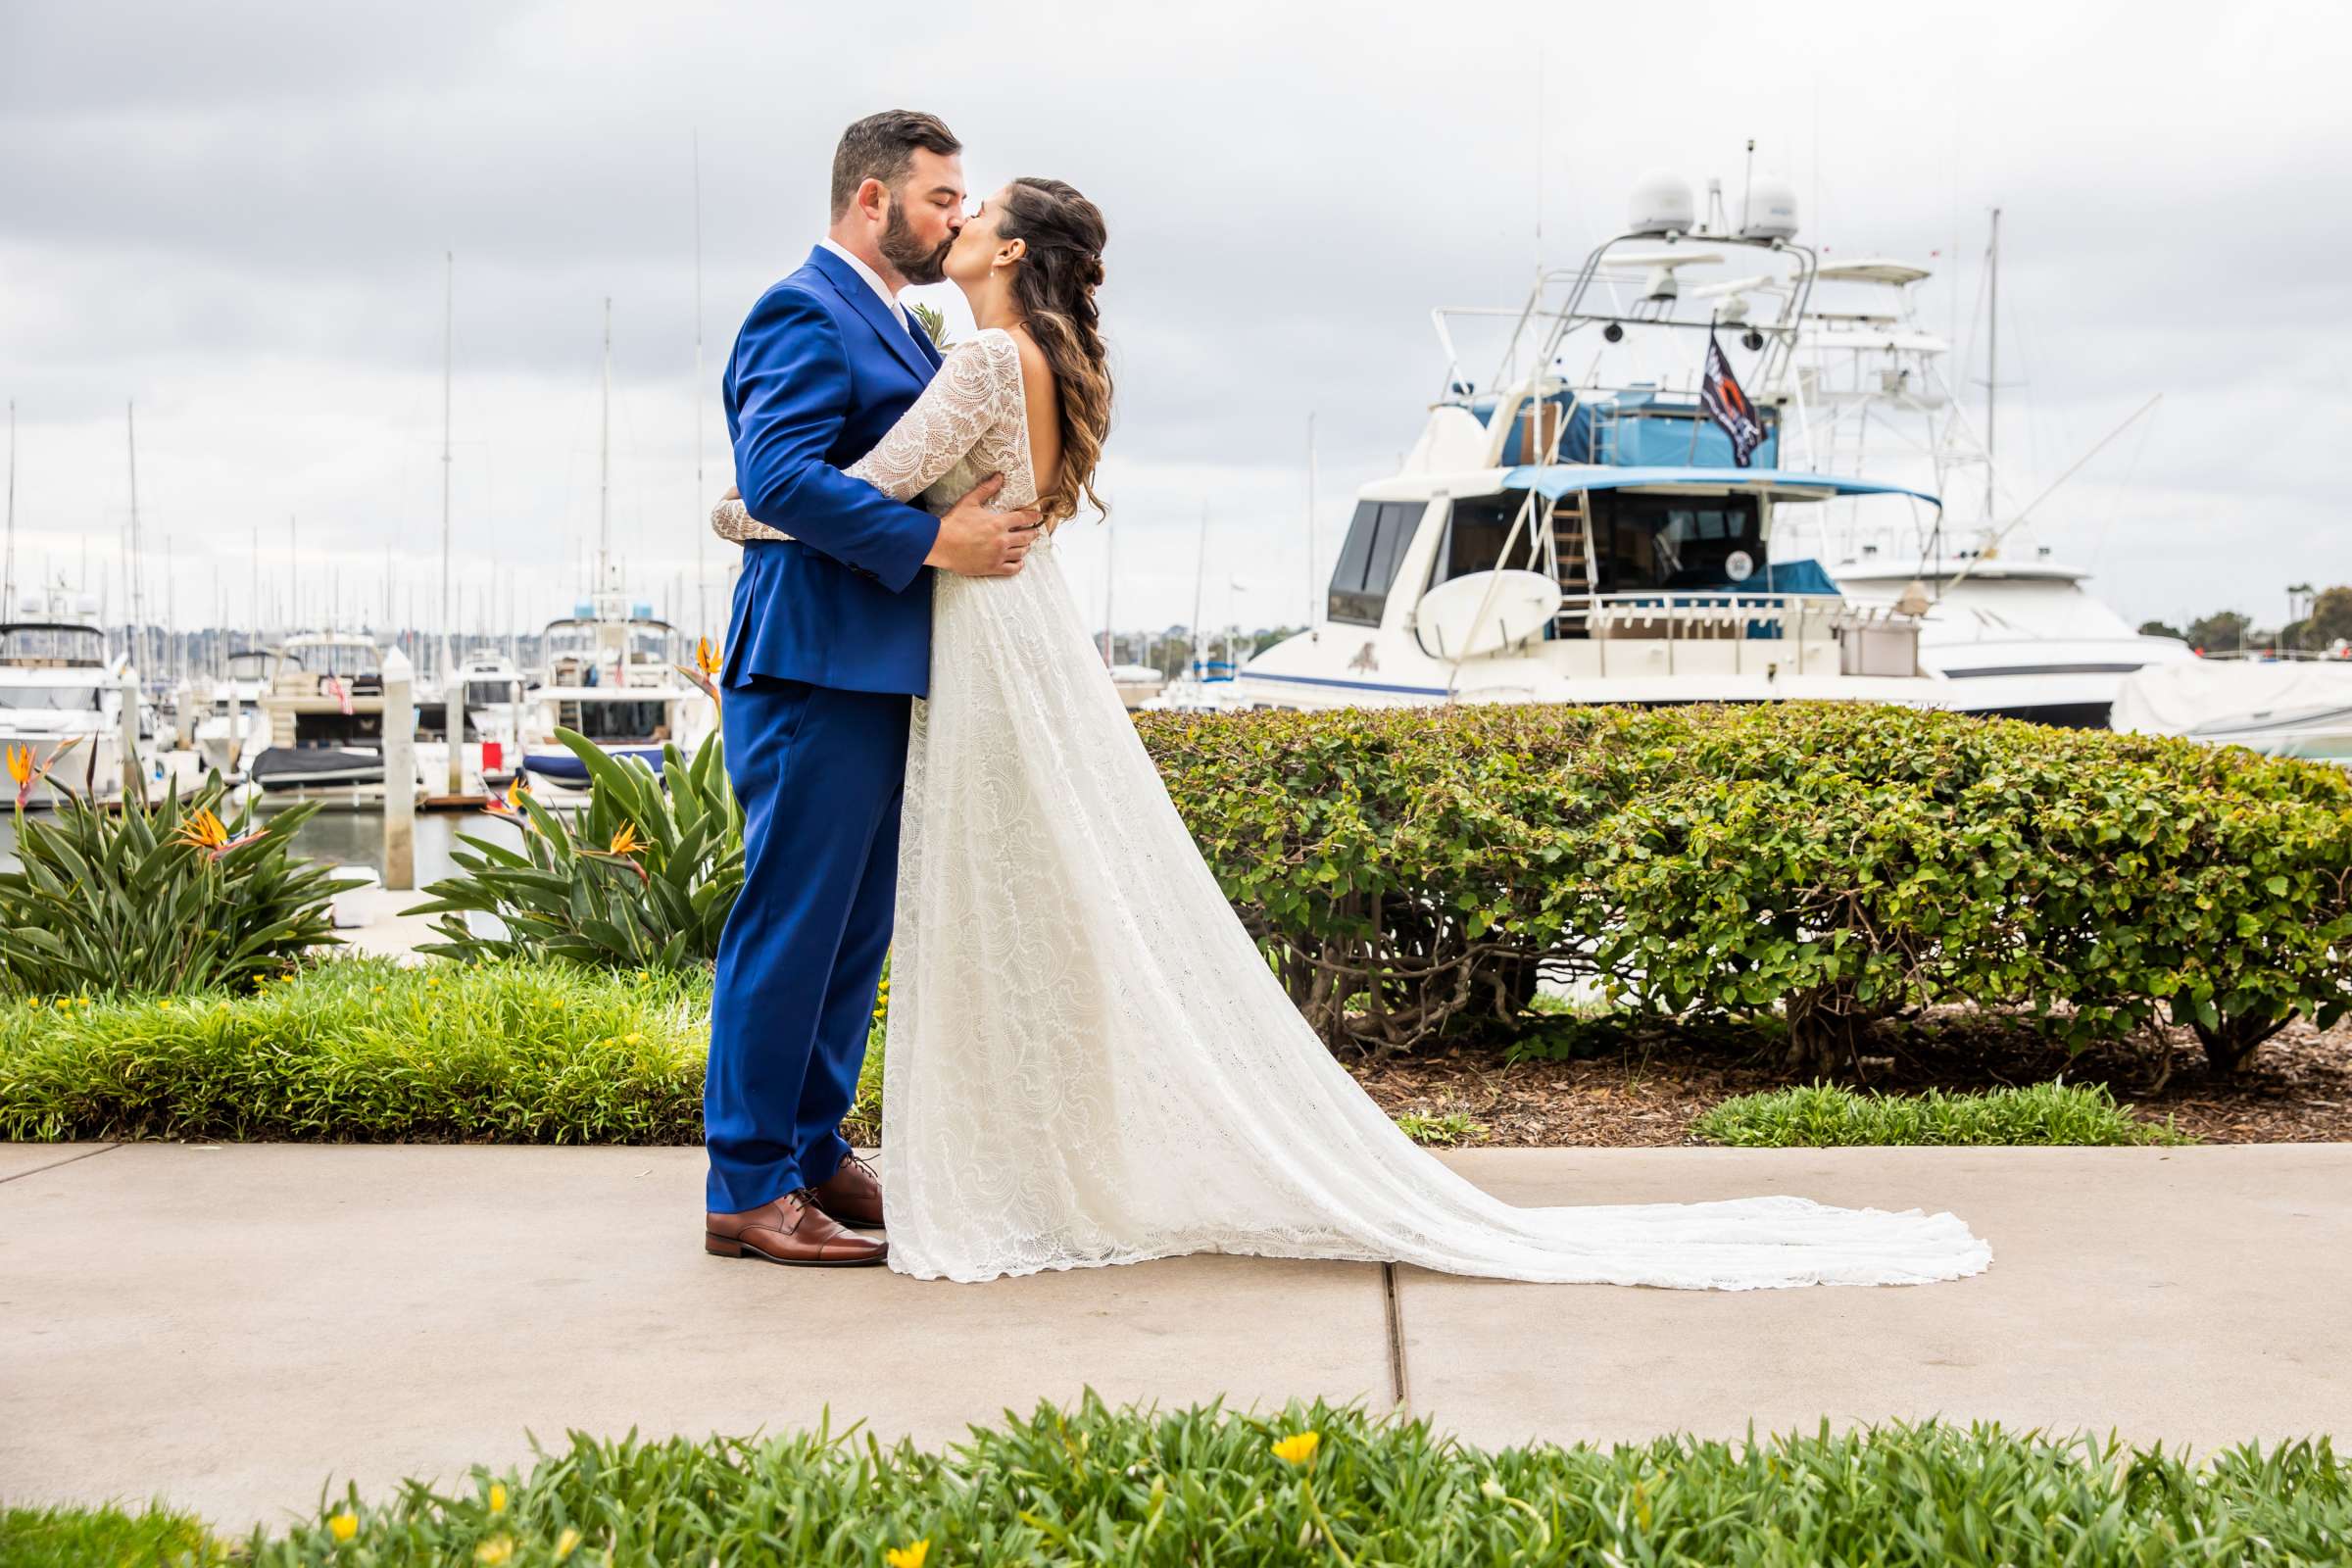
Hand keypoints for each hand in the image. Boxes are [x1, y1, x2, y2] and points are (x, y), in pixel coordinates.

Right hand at [925, 473, 1044, 577]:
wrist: (941, 544)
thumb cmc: (954, 523)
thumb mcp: (970, 502)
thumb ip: (986, 489)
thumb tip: (999, 477)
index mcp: (998, 523)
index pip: (1023, 518)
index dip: (1032, 516)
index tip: (1037, 516)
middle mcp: (1002, 540)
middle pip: (1026, 537)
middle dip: (1032, 533)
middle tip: (1034, 532)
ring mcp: (998, 555)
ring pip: (1021, 552)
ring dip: (1026, 547)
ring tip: (1026, 545)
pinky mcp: (992, 568)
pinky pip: (1013, 569)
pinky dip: (1019, 564)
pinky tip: (1019, 561)